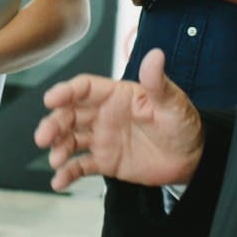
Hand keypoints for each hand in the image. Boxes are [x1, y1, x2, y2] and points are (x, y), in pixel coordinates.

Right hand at [34, 48, 202, 191]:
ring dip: (58, 148)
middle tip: (44, 137)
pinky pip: (81, 165)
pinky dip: (67, 173)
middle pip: (70, 114)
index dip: (66, 92)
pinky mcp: (105, 161)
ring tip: (56, 160)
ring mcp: (102, 138)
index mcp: (117, 95)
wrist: (192, 159)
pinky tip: (59, 181)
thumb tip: (156, 55)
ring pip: (70, 139)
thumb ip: (158, 82)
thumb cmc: (183, 124)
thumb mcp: (173, 103)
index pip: (85, 88)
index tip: (51, 100)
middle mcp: (104, 114)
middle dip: (53, 124)